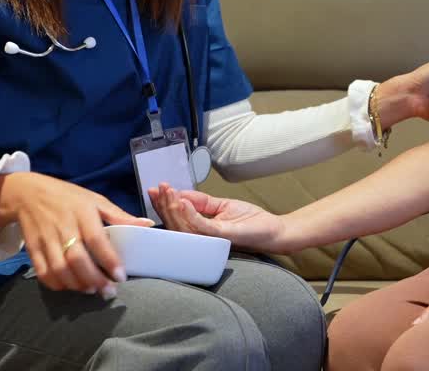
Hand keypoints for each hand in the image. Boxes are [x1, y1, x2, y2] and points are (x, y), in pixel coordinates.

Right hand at [0, 172, 152, 296]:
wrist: (28, 193)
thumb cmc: (68, 197)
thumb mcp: (95, 200)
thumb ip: (120, 216)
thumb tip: (147, 225)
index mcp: (82, 212)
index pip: (96, 239)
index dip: (109, 260)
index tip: (121, 276)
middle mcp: (62, 226)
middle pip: (77, 259)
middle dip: (94, 279)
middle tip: (108, 291)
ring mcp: (45, 238)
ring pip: (59, 269)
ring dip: (76, 284)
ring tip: (92, 290)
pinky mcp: (32, 248)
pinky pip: (42, 272)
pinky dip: (56, 284)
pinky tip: (70, 286)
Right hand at [150, 184, 290, 253]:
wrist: (274, 230)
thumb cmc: (250, 221)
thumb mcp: (222, 206)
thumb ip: (201, 202)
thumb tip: (181, 194)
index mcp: (201, 232)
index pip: (177, 218)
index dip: (164, 204)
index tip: (154, 190)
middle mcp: (203, 238)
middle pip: (175, 224)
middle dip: (164, 205)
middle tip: (157, 189)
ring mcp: (211, 239)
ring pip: (183, 227)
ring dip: (173, 208)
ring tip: (168, 193)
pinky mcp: (222, 237)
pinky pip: (201, 227)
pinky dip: (190, 214)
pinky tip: (182, 202)